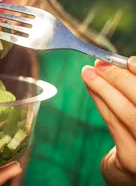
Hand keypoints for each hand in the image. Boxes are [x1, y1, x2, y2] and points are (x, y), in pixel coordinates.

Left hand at [82, 57, 135, 184]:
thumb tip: (127, 64)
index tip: (129, 62)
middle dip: (119, 80)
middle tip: (100, 64)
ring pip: (126, 114)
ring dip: (104, 89)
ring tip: (88, 73)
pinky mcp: (131, 159)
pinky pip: (114, 124)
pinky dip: (101, 102)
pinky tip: (92, 88)